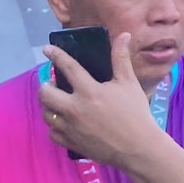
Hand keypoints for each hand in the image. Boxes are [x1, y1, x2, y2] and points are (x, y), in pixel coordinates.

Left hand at [39, 33, 165, 166]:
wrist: (137, 147)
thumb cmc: (135, 112)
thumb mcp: (129, 83)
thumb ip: (121, 58)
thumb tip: (124, 35)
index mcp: (89, 91)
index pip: (68, 68)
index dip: (56, 56)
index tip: (46, 49)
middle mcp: (75, 109)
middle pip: (46, 94)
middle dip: (45, 85)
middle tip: (52, 83)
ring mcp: (70, 127)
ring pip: (46, 114)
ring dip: (48, 105)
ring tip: (55, 101)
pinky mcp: (71, 143)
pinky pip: (52, 133)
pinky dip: (54, 126)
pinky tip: (62, 122)